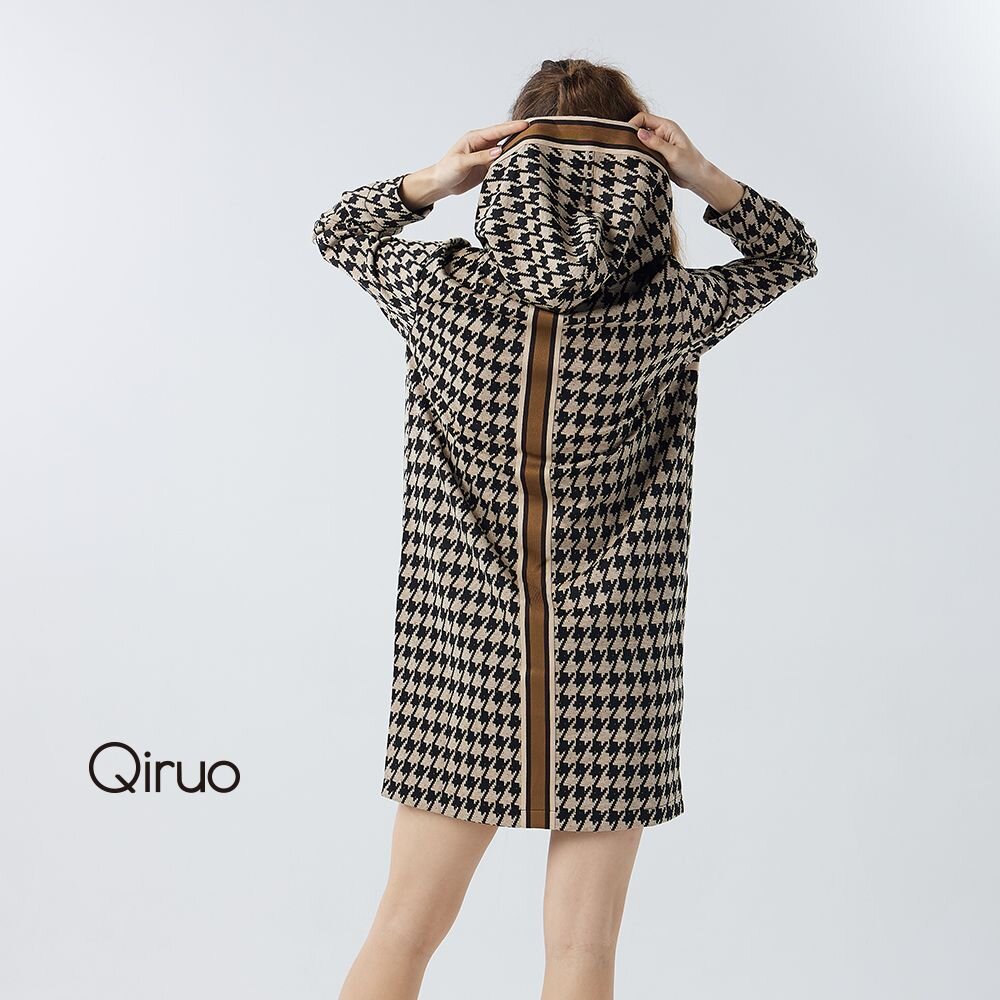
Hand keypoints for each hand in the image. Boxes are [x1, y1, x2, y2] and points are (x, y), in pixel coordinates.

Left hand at [399, 119, 529, 209]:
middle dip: (519, 133)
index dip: (512, 128)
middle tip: (536, 130)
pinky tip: (522, 161)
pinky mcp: (487, 167)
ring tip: (534, 145)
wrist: (440, 184)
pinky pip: (502, 163)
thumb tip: (498, 151)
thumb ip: (480, 157)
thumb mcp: (461, 163)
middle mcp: (483, 145)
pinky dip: (511, 161)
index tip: (527, 125)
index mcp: (475, 139)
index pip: (498, 131)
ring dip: (517, 148)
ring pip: (505, 150)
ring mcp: (486, 156)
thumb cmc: (446, 170)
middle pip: (505, 137)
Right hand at [629, 112, 743, 212]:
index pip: (644, 118)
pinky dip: (639, 157)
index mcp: (667, 127)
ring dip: (635, 149)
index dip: (632, 124)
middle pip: (640, 129)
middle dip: (631, 137)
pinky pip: (644, 153)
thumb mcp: (673, 153)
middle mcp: (661, 133)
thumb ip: (656, 143)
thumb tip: (639, 133)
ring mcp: (658, 144)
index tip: (623, 136)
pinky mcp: (657, 155)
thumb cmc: (691, 164)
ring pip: (640, 142)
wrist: (698, 178)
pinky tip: (635, 163)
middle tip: (623, 150)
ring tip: (629, 158)